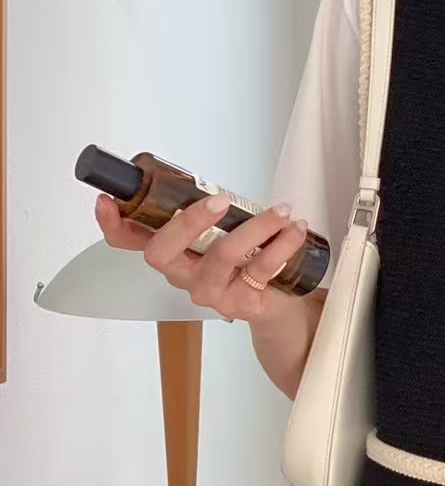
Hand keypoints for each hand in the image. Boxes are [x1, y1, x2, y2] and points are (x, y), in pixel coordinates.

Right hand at [95, 191, 310, 325]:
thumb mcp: (220, 231)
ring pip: (221, 257)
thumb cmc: (244, 260)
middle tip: (219, 201)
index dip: (113, 224)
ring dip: (255, 228)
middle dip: (187, 223)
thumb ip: (208, 211)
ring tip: (281, 211)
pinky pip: (260, 271)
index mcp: (172, 252)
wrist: (277, 305)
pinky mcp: (240, 304)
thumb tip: (209, 181)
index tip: (107, 201)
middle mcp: (183, 274)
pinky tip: (295, 229)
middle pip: (162, 254)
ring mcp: (209, 292)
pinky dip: (283, 245)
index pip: (128, 242)